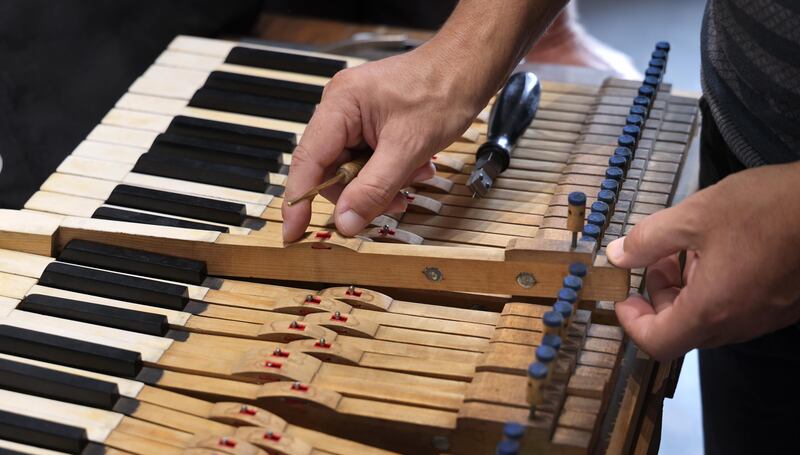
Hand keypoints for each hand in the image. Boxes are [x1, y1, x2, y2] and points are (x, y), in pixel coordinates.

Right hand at [281, 46, 480, 240]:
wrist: (469, 68)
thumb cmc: (442, 89)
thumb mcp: (408, 148)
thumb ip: (373, 189)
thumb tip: (345, 221)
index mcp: (340, 104)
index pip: (307, 161)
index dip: (299, 200)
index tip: (293, 232)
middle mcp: (341, 109)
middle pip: (332, 170)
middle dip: (363, 192)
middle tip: (393, 202)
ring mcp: (356, 116)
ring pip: (354, 170)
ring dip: (383, 184)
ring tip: (414, 176)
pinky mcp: (372, 124)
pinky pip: (370, 161)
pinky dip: (392, 173)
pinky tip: (416, 167)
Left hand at [607, 162, 799, 360]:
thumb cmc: (768, 209)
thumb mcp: (694, 215)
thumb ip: (648, 240)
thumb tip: (618, 255)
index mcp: (711, 309)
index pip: (656, 343)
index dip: (631, 322)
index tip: (623, 295)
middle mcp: (738, 323)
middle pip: (681, 330)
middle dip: (658, 297)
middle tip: (655, 258)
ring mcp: (763, 317)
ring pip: (708, 318)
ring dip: (686, 289)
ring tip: (687, 247)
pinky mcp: (782, 306)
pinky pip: (736, 307)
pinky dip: (714, 286)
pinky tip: (718, 248)